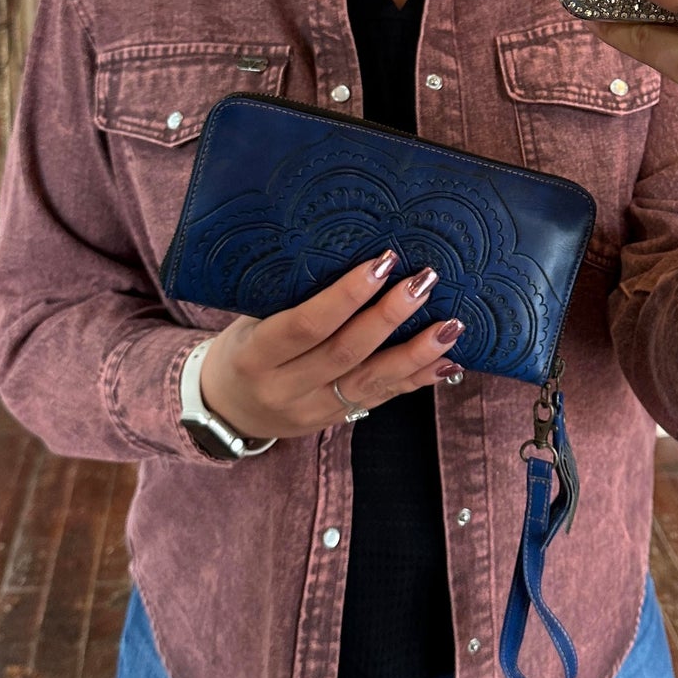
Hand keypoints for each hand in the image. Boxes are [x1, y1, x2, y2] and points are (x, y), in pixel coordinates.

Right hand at [198, 252, 464, 438]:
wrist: (227, 410)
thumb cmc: (243, 347)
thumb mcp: (249, 321)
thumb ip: (291, 299)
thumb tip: (356, 255)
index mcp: (255, 356)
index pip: (306, 325)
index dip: (346, 295)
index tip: (381, 263)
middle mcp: (284, 388)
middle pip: (346, 352)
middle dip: (390, 316)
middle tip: (423, 282)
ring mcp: (311, 410)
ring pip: (371, 382)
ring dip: (415, 353)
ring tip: (451, 326)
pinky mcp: (335, 422)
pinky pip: (382, 399)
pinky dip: (417, 379)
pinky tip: (446, 362)